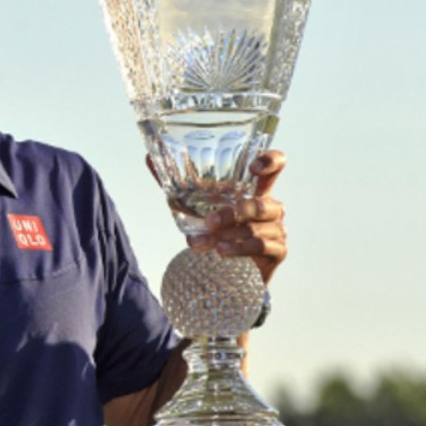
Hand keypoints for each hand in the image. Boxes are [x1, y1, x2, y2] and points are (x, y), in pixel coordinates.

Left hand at [185, 151, 287, 283]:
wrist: (222, 269)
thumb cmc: (211, 228)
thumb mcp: (190, 204)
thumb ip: (172, 181)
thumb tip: (148, 156)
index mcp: (253, 188)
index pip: (275, 166)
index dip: (271, 161)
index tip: (253, 167)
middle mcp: (269, 205)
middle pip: (263, 202)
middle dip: (235, 212)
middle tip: (210, 221)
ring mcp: (276, 228)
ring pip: (258, 226)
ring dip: (231, 234)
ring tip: (212, 243)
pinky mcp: (277, 251)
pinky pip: (263, 246)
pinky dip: (240, 249)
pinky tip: (222, 252)